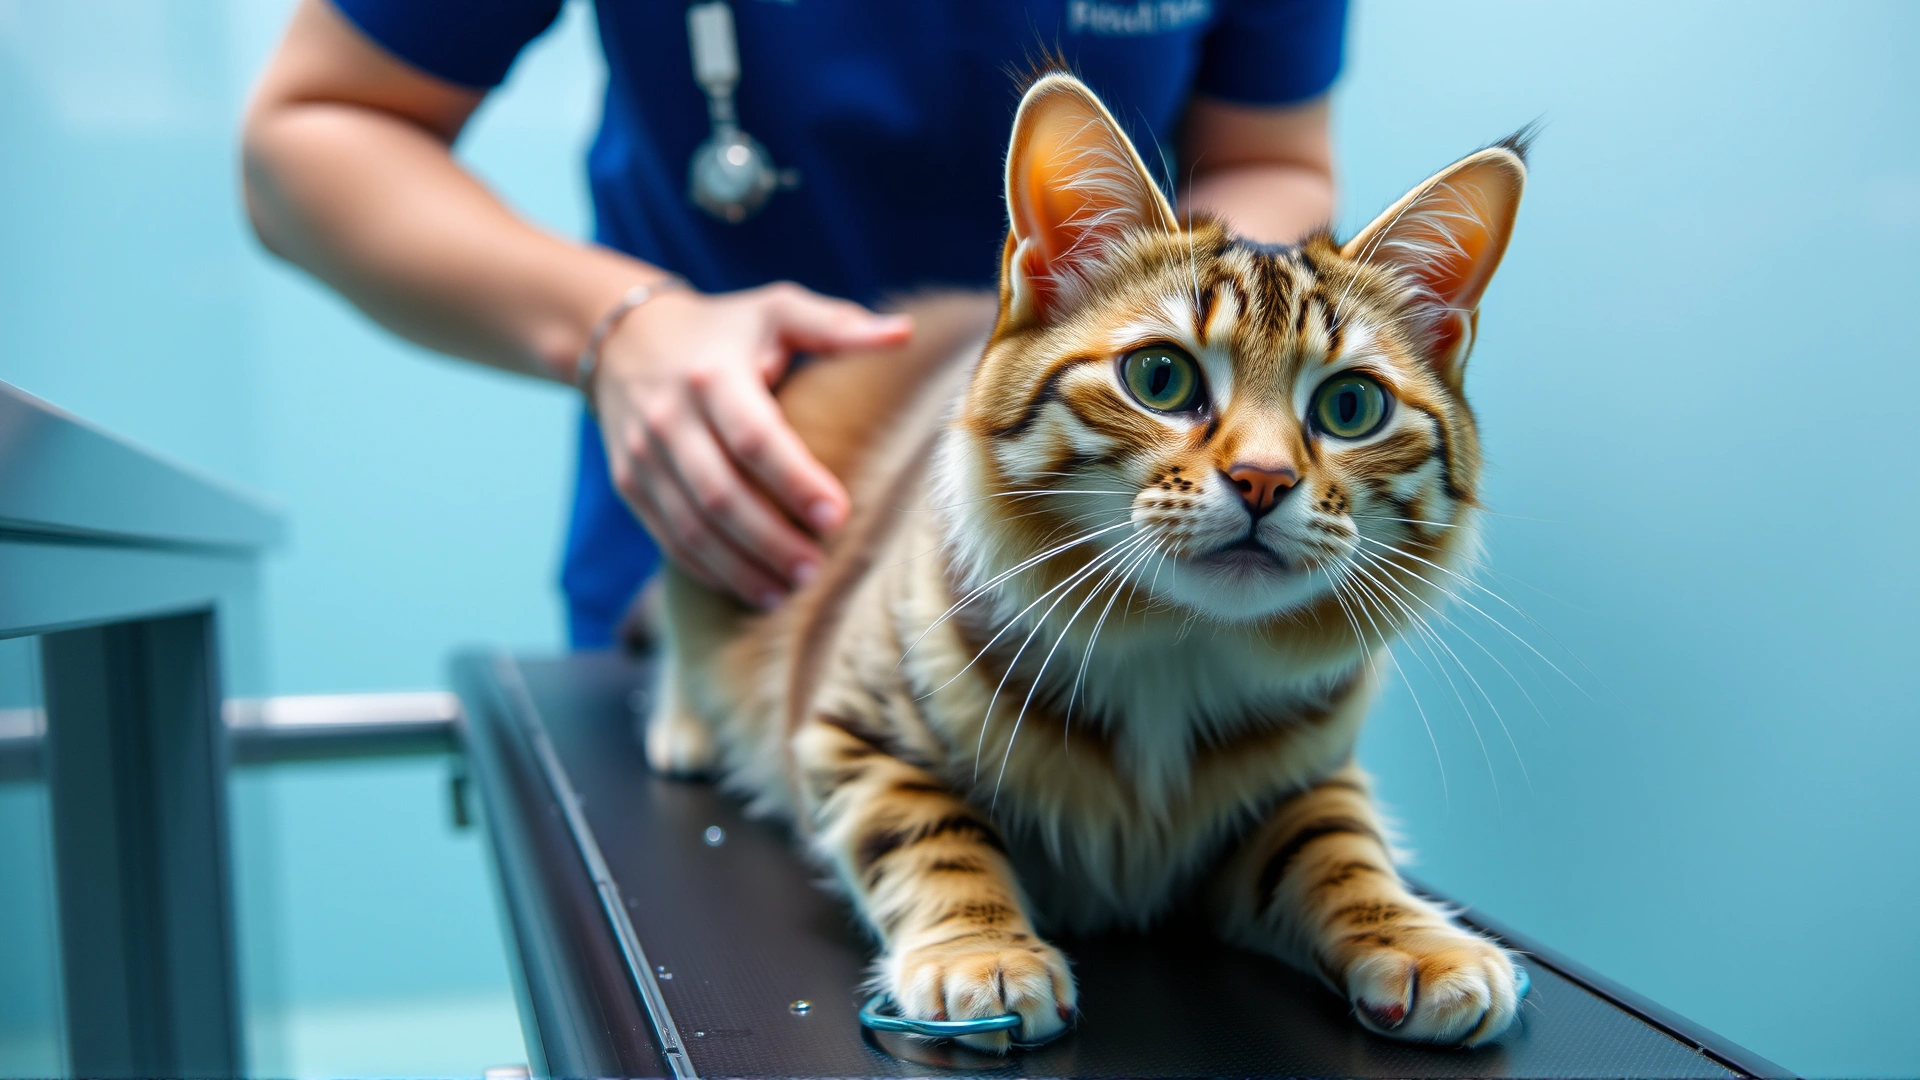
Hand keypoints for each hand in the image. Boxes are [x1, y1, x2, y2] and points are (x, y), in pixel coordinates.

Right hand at [592, 282, 912, 607]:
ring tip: (789, 591)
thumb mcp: (775, 312)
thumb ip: (835, 325)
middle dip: (770, 540)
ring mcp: (643, 457)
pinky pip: (668, 538)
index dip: (795, 481)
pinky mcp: (630, 485)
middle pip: (719, 494)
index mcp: (713, 376)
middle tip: (817, 569)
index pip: (753, 438)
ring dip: (740, 567)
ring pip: (690, 527)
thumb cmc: (724, 330)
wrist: (625, 339)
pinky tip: (751, 589)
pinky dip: (709, 571)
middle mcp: (669, 418)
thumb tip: (902, 333)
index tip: (839, 516)